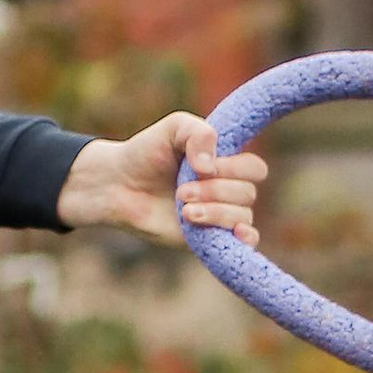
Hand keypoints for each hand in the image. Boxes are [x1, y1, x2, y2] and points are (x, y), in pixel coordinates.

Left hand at [56, 111, 266, 247]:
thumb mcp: (173, 128)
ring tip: (185, 210)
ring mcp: (219, 216)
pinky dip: (246, 239)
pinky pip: (242, 245)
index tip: (203, 166)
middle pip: (247, 194)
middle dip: (215, 191)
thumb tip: (210, 167)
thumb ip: (198, 133)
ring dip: (215, 212)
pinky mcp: (208, 239)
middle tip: (181, 190)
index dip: (235, 168)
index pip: (254, 169)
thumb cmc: (147, 153)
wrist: (118, 185)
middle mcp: (226, 190)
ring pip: (242, 217)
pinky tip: (235, 233)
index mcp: (225, 163)